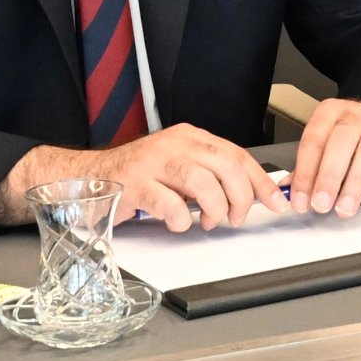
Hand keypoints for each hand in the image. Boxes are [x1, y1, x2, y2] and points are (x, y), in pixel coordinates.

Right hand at [1, 124, 284, 232]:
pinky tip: (177, 223)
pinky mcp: (135, 183)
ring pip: (203, 182)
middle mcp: (174, 143)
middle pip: (226, 167)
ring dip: (214, 209)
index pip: (237, 155)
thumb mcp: (177, 171)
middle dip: (240, 199)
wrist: (85, 179)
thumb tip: (249, 195)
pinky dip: (182, 219)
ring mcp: (153, 161)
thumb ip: (209, 178)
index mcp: (189, 137)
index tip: (275, 202)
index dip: (260, 181)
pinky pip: (171, 204)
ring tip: (207, 223)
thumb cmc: (135, 180)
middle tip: (234, 219)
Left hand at [285, 94, 360, 213]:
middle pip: (341, 142)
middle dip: (329, 177)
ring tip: (346, 205)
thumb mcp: (329, 144)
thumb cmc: (356, 136)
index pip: (314, 141)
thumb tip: (287, 191)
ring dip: (356, 180)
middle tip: (322, 204)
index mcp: (331, 113)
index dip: (305, 173)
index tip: (301, 200)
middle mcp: (356, 114)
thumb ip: (310, 165)